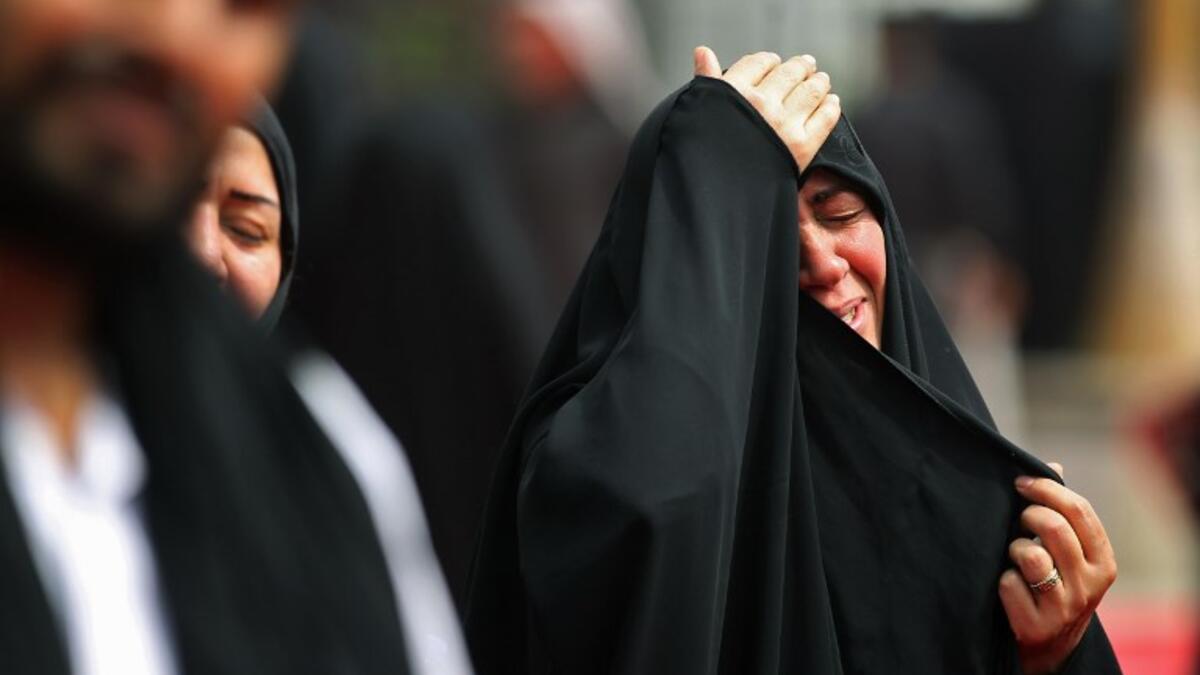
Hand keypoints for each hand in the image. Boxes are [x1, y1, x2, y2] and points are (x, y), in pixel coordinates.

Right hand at [693, 46, 840, 173]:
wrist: (716, 196)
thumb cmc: (704, 154)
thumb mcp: (699, 112)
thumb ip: (706, 79)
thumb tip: (702, 51)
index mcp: (734, 92)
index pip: (759, 62)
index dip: (769, 60)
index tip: (774, 63)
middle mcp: (761, 104)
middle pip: (790, 72)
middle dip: (800, 67)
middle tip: (807, 66)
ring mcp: (784, 124)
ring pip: (812, 90)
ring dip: (819, 82)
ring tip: (821, 81)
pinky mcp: (802, 146)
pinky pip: (825, 116)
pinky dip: (830, 106)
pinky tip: (831, 102)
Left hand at [999, 463, 1116, 673]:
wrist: (1047, 646)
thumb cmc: (1053, 586)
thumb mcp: (1068, 554)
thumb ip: (1062, 514)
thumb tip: (1053, 466)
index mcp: (1103, 562)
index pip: (1080, 510)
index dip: (1047, 488)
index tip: (1021, 482)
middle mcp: (1090, 586)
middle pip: (1054, 527)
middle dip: (1028, 515)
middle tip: (1018, 519)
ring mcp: (1065, 608)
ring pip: (1030, 555)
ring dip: (1014, 549)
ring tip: (1016, 559)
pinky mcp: (1038, 626)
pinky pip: (1008, 583)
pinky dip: (1001, 581)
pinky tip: (1008, 589)